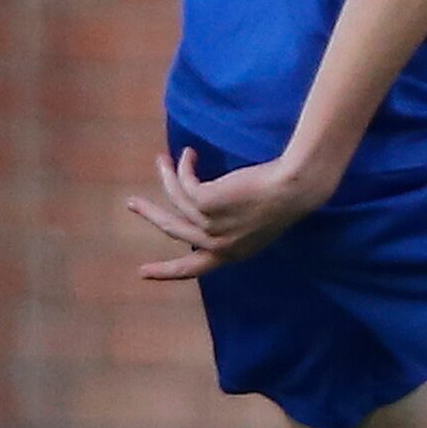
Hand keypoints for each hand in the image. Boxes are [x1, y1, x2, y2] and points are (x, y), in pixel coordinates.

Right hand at [126, 147, 334, 281]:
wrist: (294, 188)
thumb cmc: (285, 200)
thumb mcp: (256, 223)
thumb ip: (231, 227)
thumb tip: (204, 214)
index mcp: (232, 255)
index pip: (193, 269)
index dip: (166, 271)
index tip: (142, 273)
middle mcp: (218, 245)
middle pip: (173, 230)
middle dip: (150, 213)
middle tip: (131, 202)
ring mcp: (210, 225)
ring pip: (174, 199)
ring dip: (165, 176)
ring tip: (160, 160)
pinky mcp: (205, 202)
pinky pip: (184, 181)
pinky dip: (182, 166)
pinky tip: (188, 154)